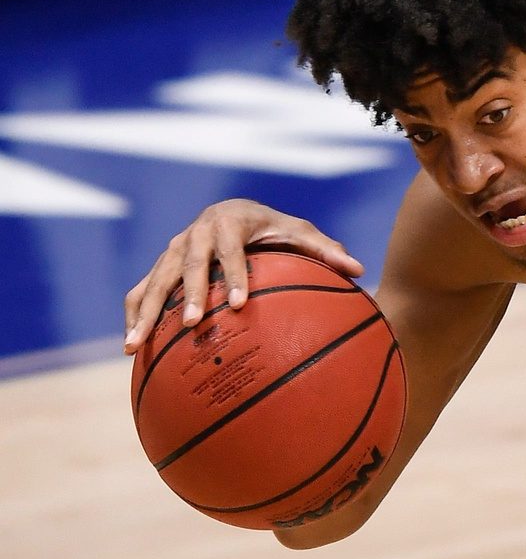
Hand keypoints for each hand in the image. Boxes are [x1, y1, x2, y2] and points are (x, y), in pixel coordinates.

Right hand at [123, 199, 363, 353]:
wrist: (234, 210)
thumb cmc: (273, 228)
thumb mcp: (301, 232)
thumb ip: (326, 250)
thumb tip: (360, 270)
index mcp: (229, 222)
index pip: (231, 250)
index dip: (233, 275)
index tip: (239, 304)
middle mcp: (195, 233)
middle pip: (188, 264)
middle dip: (189, 295)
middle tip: (195, 325)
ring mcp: (172, 249)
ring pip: (154, 280)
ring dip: (146, 313)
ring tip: (136, 348)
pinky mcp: (160, 266)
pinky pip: (140, 290)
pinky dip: (134, 316)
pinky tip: (132, 348)